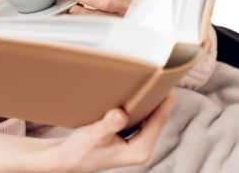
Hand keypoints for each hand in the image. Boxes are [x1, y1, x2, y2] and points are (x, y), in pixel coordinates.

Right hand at [54, 89, 175, 172]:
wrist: (69, 159)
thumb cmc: (80, 150)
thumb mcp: (94, 135)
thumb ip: (108, 125)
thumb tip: (120, 114)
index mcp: (139, 151)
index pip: (158, 122)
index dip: (165, 102)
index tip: (169, 84)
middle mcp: (142, 151)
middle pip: (157, 120)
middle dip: (159, 101)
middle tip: (160, 79)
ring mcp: (138, 147)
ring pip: (151, 121)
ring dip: (150, 104)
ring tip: (152, 85)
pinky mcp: (132, 143)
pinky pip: (143, 122)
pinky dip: (141, 110)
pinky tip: (138, 98)